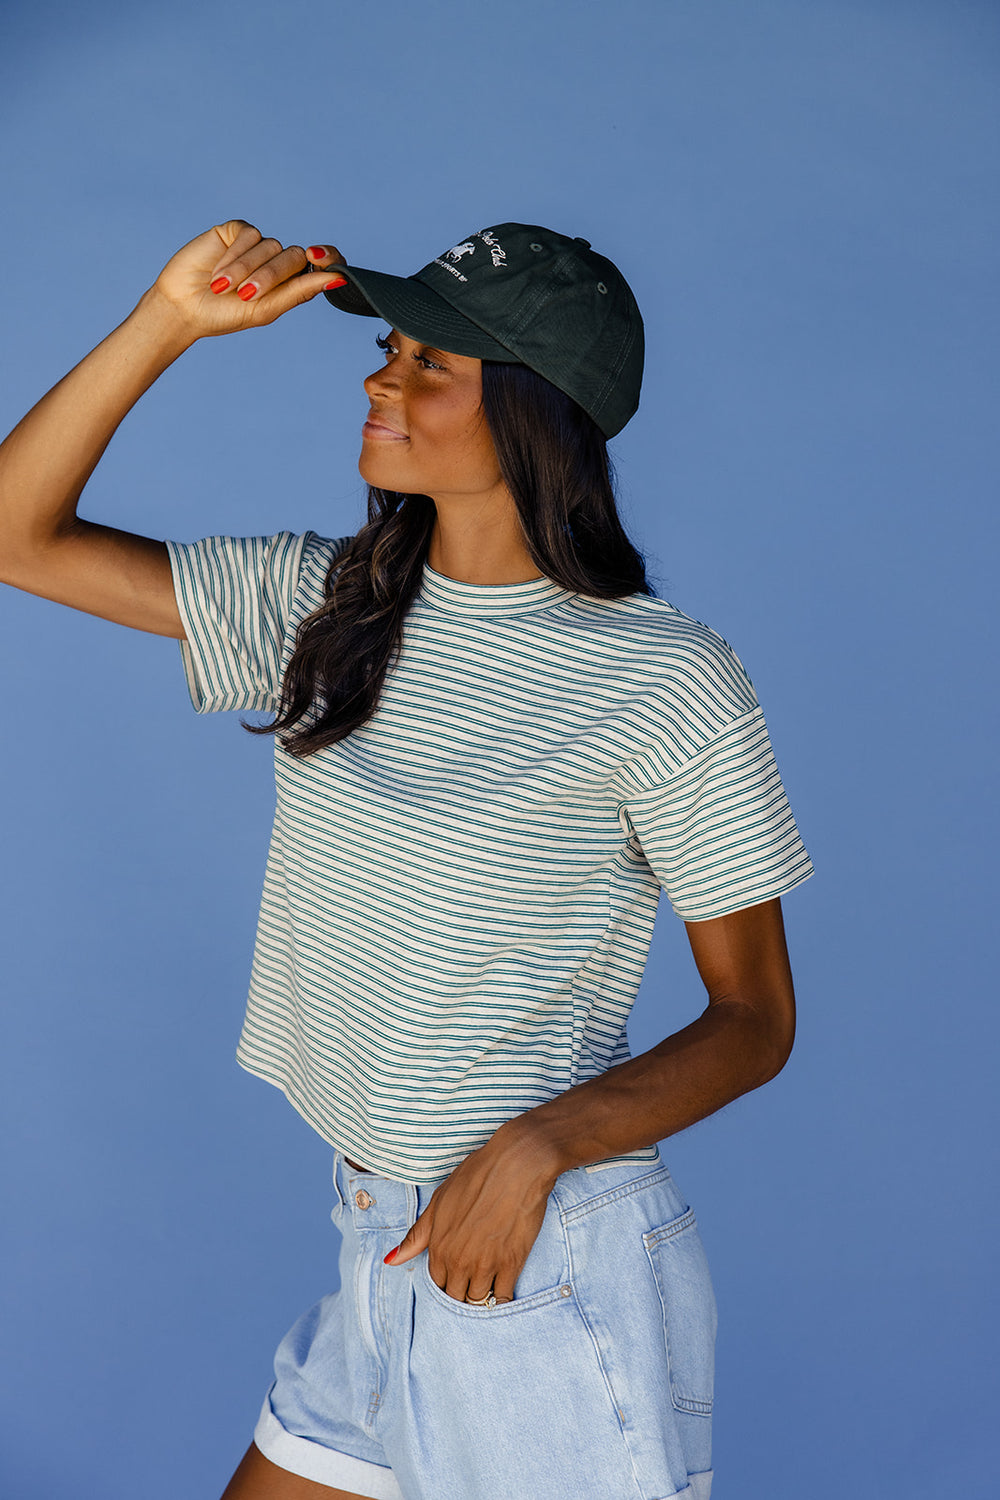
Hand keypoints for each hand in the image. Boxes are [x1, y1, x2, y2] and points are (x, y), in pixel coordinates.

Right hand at [149, 220, 345, 338]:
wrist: (184, 307)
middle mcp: (276, 262)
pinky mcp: (236, 232)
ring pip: (270, 246)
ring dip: (247, 270)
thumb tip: (340, 278)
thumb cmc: (225, 315)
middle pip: (294, 256)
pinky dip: (236, 256)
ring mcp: (257, 246)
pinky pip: (248, 235)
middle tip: (246, 295)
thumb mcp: (266, 309)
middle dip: (271, 276)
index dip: (329, 258)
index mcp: (289, 283)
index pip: (322, 264)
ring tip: (223, 288)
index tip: (318, 259)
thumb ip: (300, 292)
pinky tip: (218, 273)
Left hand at [384, 1123, 559, 1303]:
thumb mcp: (439, 1201)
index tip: (454, 1277)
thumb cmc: (476, 1176)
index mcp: (439, 1247)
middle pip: (455, 1297)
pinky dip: (501, 1299)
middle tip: (470, 1283)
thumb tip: (390, 1261)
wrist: (516, 1165)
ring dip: (480, 1298)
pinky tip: (502, 1290)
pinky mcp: (511, 1264)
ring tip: (486, 1287)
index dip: (445, 1282)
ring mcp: (486, 1265)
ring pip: (477, 1301)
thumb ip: (416, 1236)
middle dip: (461, 1293)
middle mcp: (459, 1261)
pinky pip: (502, 1298)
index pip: (436, 1284)